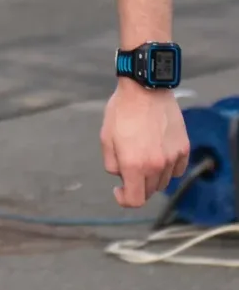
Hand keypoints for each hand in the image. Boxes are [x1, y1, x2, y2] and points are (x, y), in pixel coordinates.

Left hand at [100, 79, 189, 207]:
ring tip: (142, 157)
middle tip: (128, 169)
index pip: (134, 200)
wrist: (145, 90)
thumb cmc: (122, 111)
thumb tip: (120, 176)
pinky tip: (158, 155)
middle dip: (136, 185)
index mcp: (133, 164)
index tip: (118, 190)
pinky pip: (177, 170)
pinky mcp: (183, 149)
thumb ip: (112, 163)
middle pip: (149, 191)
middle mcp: (156, 165)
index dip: (124, 199)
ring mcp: (172, 158)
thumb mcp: (106, 137)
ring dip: (152, 177)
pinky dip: (168, 168)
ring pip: (163, 182)